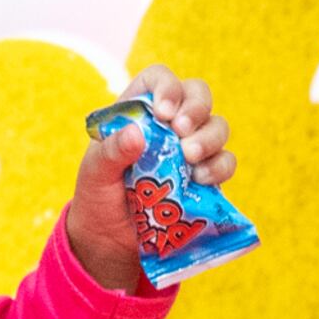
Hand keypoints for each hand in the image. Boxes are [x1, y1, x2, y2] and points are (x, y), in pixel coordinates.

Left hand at [61, 66, 232, 295]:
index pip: (160, 79)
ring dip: (209, 138)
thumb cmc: (98, 196)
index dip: (168, 87)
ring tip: (191, 158)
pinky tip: (201, 180)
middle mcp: (169, 124)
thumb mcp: (94, 173)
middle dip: (196, 109)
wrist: (110, 240)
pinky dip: (219, 166)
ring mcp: (191, 148)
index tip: (164, 112)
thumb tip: (137, 134)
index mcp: (140, 111)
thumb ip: (111, 152)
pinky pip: (225, 162)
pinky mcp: (206, 177)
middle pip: (198, 95)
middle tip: (182, 132)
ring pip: (217, 126)